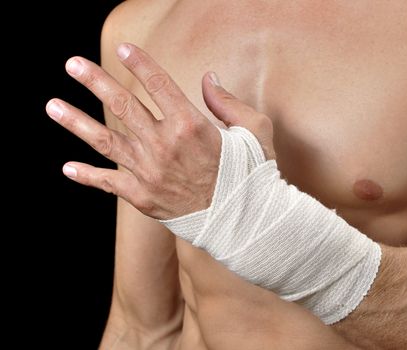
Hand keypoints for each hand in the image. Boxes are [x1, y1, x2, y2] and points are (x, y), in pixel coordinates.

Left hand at [46, 43, 273, 219]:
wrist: (246, 223)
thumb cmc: (253, 175)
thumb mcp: (254, 130)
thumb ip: (227, 102)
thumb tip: (208, 78)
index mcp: (191, 125)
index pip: (159, 84)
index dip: (140, 63)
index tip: (124, 48)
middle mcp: (163, 146)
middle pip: (123, 106)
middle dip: (96, 81)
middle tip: (73, 64)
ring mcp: (149, 173)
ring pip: (106, 142)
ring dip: (77, 122)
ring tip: (52, 105)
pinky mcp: (143, 198)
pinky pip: (109, 183)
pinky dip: (88, 176)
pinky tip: (67, 168)